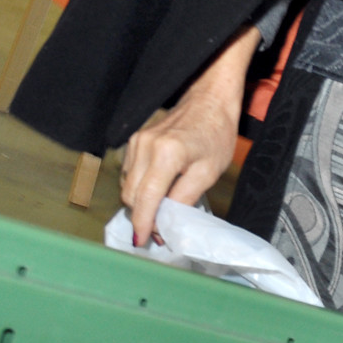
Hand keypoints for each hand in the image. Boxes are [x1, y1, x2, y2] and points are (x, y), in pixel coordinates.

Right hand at [119, 27, 258, 247]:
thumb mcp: (208, 173)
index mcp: (166, 154)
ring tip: (159, 216)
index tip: (144, 241)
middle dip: (142, 218)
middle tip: (160, 234)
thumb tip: (167, 222)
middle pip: (131, 195)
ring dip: (139, 205)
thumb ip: (185, 198)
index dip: (144, 223)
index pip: (147, 198)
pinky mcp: (134, 141)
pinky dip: (138, 189)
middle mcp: (144, 147)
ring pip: (127, 186)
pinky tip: (155, 196)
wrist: (208, 101)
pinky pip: (128, 173)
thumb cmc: (215, 135)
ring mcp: (136, 142)